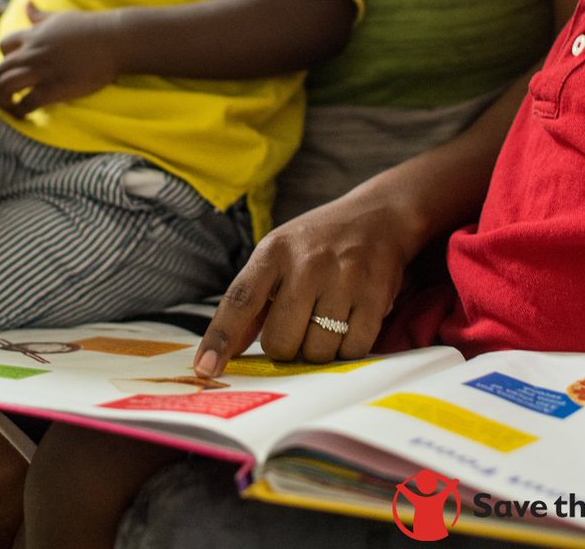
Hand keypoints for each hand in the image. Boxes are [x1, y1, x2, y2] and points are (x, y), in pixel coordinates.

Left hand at [0, 2, 120, 116]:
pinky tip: (27, 114)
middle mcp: (34, 52)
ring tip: (10, 108)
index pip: (4, 47)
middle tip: (0, 98)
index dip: (3, 61)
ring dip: (2, 101)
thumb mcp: (61, 18)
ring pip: (7, 87)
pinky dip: (22, 111)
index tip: (10, 72)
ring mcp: (44, 70)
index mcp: (34, 35)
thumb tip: (27, 2)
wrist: (116, 40)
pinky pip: (28, 102)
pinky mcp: (56, 87)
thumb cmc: (92, 28)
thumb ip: (40, 15)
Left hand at [193, 189, 421, 377]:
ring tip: (328, 317)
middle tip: (299, 323)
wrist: (379, 215)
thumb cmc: (319, 242)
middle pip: (280, 342)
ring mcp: (343, 278)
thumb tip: (222, 353)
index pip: (239, 300)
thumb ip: (251, 302)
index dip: (220, 338)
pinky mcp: (375, 294)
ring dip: (319, 348)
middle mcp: (307, 263)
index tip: (206, 368)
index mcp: (274, 251)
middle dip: (286, 345)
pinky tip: (349, 322)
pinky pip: (353, 350)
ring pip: (317, 352)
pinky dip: (348, 349)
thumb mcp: (279, 255)